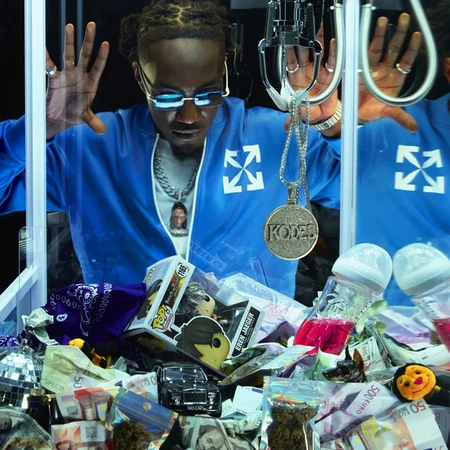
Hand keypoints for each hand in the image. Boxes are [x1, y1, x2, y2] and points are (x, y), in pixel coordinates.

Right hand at [45, 22, 109, 138]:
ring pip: (69, 55)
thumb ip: (93, 122)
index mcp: (91, 84)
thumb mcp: (85, 118)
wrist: (59, 118)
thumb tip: (102, 131)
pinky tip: (44, 48)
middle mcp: (80, 76)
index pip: (98, 67)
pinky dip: (47, 57)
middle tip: (92, 25)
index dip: (102, 56)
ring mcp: (67, 75)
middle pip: (85, 55)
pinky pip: (50, 66)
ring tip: (70, 26)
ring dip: (69, 42)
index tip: (106, 43)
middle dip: (88, 41)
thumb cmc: (75, 115)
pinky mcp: (55, 78)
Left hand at [284, 26, 338, 134]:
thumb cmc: (309, 113)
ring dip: (317, 40)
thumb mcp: (300, 115)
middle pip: (303, 53)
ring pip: (317, 53)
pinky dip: (333, 51)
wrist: (324, 117)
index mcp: (295, 80)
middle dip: (303, 41)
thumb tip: (286, 125)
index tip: (288, 42)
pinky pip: (331, 60)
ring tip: (318, 27)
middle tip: (303, 29)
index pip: (290, 63)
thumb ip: (293, 118)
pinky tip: (333, 42)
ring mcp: (317, 71)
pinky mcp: (330, 73)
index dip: (289, 53)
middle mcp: (305, 73)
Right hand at [358, 13, 421, 130]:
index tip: (416, 36)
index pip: (407, 61)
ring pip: (379, 48)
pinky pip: (361, 55)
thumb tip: (414, 128)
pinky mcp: (359, 69)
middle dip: (399, 34)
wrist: (352, 116)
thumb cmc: (371, 114)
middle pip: (394, 49)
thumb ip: (400, 117)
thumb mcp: (387, 114)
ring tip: (383, 21)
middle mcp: (386, 71)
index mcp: (395, 80)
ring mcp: (372, 68)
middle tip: (403, 19)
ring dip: (381, 34)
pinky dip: (360, 45)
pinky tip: (362, 34)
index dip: (412, 49)